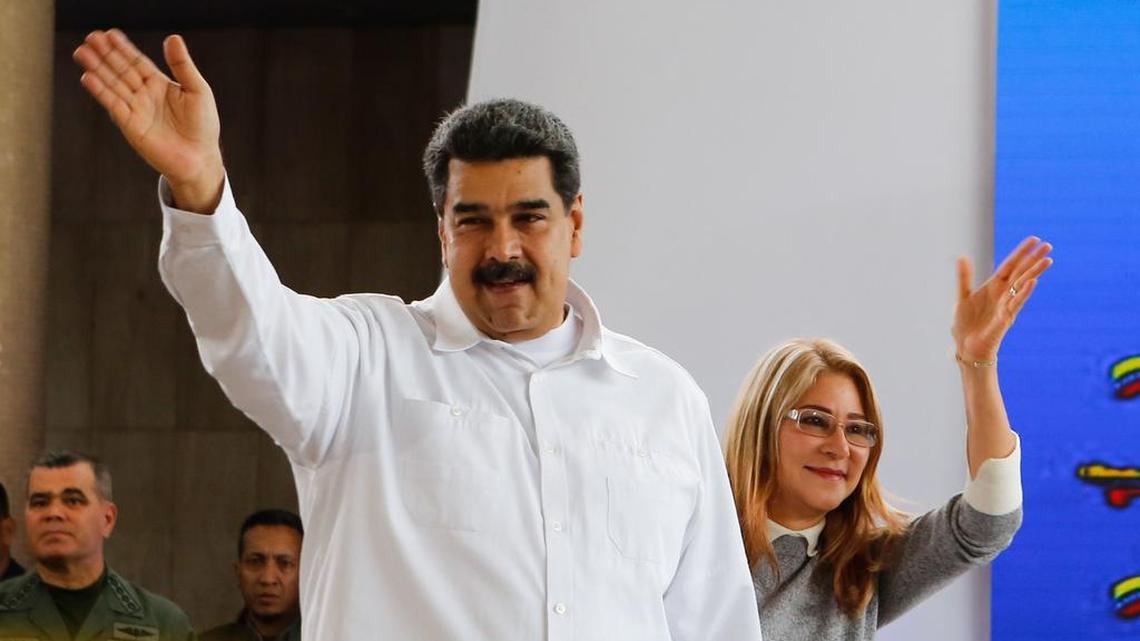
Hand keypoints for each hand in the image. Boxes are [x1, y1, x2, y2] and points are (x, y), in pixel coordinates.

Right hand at [73, 29, 223, 212]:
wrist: (200, 158)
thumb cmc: (203, 125)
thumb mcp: (198, 90)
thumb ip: (182, 65)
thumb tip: (173, 38)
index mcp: (159, 85)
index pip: (137, 62)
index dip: (123, 48)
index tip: (109, 34)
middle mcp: (144, 95)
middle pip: (121, 70)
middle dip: (105, 55)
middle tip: (90, 38)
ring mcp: (136, 110)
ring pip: (113, 84)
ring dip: (97, 69)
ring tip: (82, 52)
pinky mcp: (131, 125)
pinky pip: (113, 105)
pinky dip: (101, 92)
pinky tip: (88, 78)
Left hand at [952, 236, 1052, 361]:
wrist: (967, 347)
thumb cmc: (966, 324)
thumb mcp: (963, 296)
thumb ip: (964, 277)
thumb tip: (962, 256)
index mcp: (993, 287)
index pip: (1010, 265)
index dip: (1021, 253)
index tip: (1034, 239)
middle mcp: (1003, 294)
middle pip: (1021, 273)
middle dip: (1034, 259)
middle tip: (1048, 245)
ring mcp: (1007, 306)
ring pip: (1023, 285)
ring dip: (1035, 272)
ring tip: (1048, 260)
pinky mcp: (1006, 319)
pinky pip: (1016, 303)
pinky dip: (1024, 292)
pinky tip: (1033, 282)